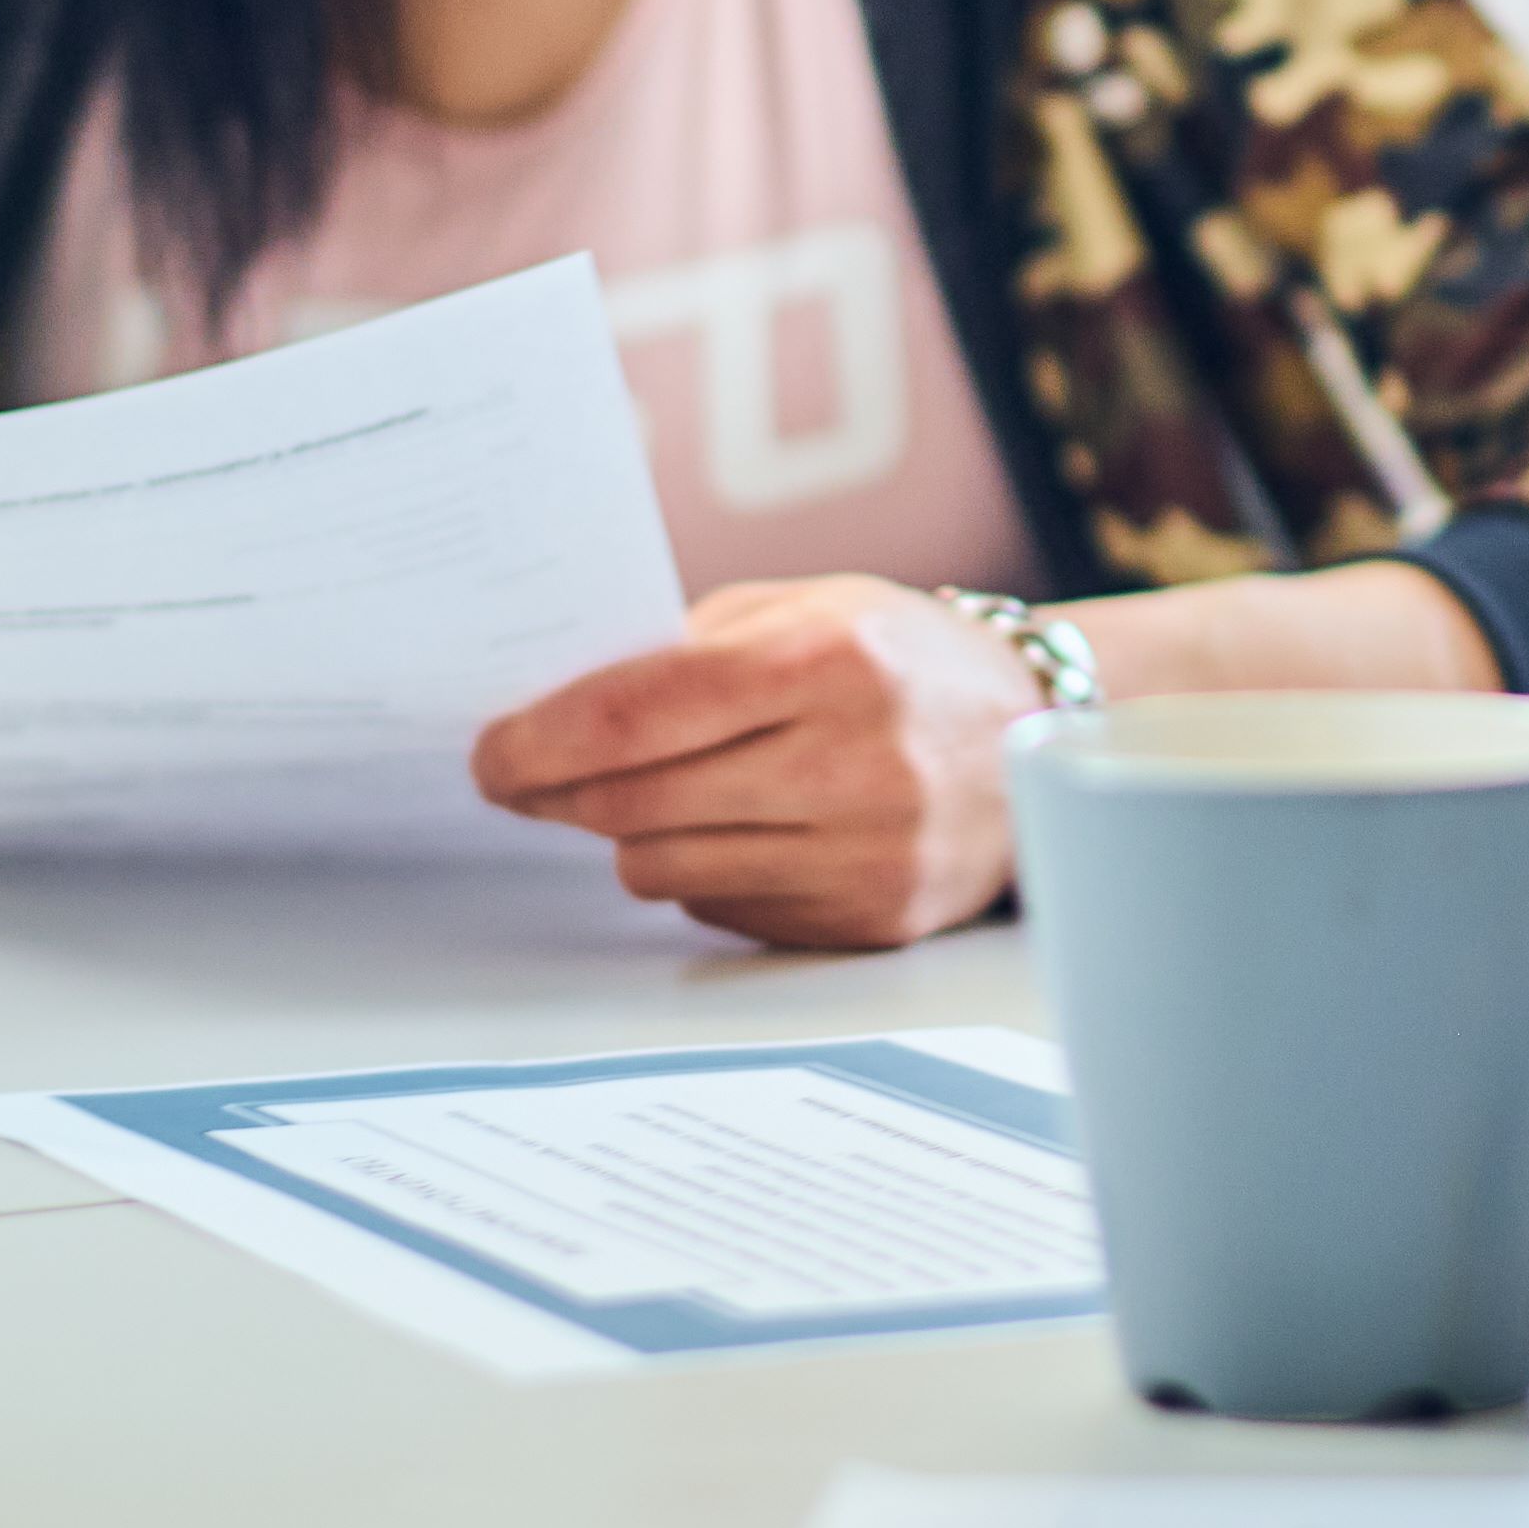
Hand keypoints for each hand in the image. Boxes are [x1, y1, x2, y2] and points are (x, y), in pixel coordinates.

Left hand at [468, 577, 1049, 949]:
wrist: (1038, 738)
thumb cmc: (901, 659)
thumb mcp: (810, 609)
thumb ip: (689, 648)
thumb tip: (552, 709)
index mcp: (832, 658)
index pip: (640, 712)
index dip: (542, 738)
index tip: (490, 752)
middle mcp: (855, 759)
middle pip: (636, 802)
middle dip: (559, 794)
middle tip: (523, 780)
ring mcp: (869, 851)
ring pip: (665, 869)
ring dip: (631, 835)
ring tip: (656, 795)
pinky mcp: (872, 918)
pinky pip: (722, 910)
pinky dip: (704, 872)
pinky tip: (740, 830)